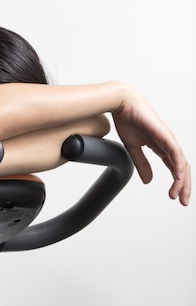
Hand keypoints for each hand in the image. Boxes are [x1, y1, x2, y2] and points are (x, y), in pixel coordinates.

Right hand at [112, 86, 190, 205]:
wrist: (122, 103)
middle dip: (184, 186)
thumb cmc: (127, 120)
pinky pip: (176, 154)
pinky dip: (178, 167)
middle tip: (182, 201)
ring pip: (182, 163)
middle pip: (182, 168)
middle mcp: (169, 143)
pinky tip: (178, 178)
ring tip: (177, 194)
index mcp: (162, 146)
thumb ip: (141, 164)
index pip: (174, 167)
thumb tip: (149, 180)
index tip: (174, 197)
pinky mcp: (165, 135)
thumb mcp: (133, 148)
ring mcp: (168, 139)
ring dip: (182, 181)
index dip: (177, 183)